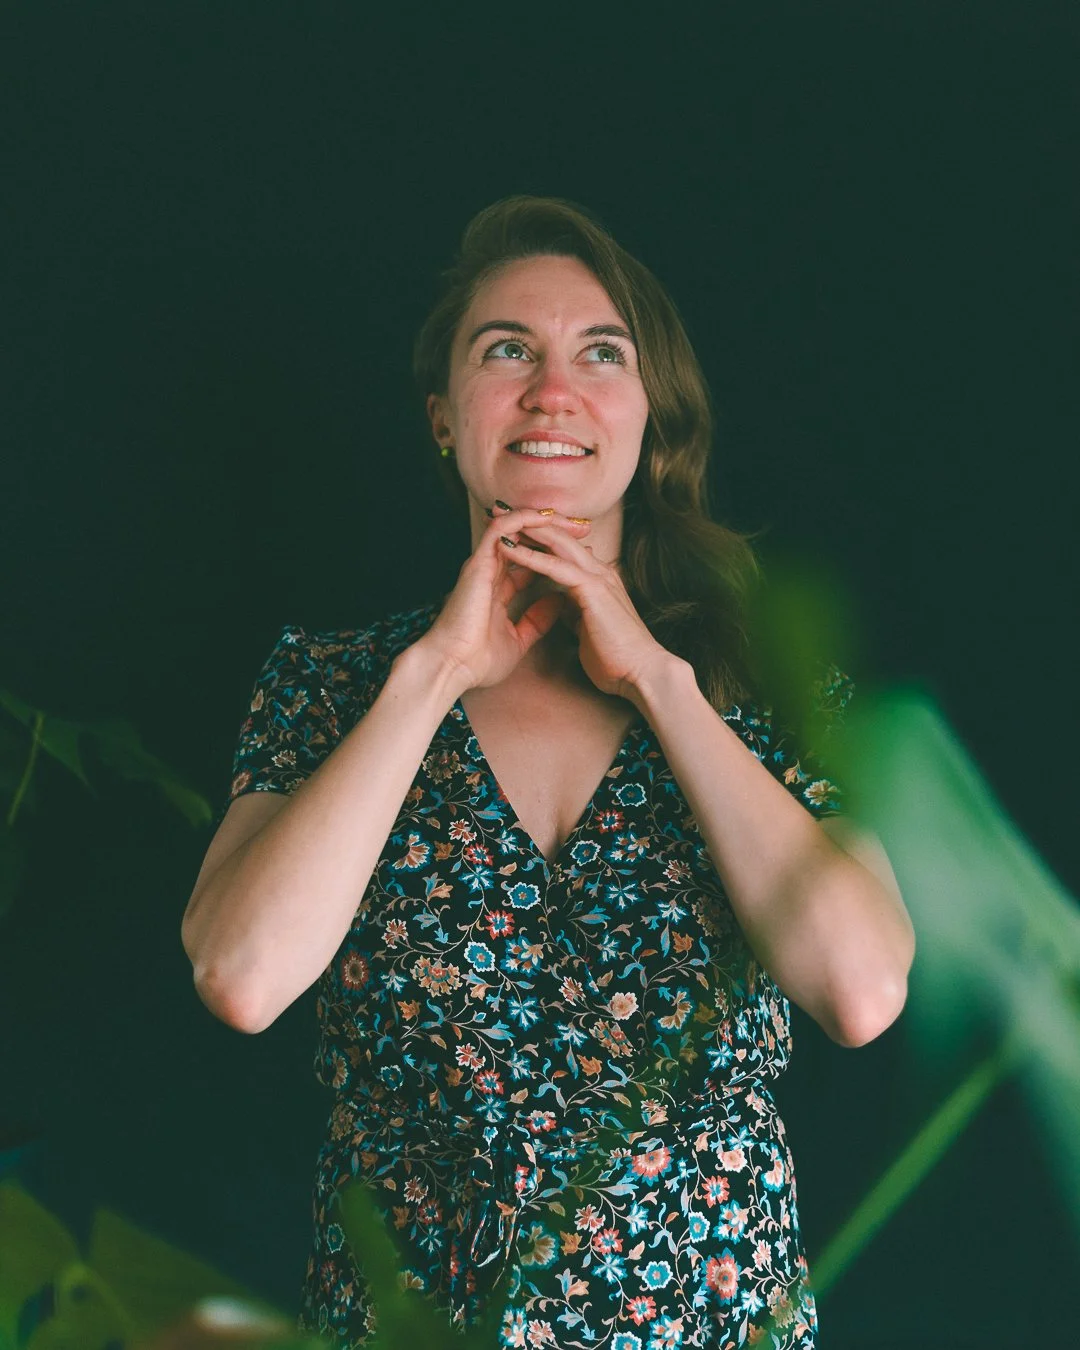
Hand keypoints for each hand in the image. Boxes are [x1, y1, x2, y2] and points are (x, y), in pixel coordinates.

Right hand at [414, 506, 593, 692]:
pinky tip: (548, 518)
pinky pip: (502, 529)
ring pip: (515, 526)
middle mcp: (490, 571)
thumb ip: (536, 620)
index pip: (529, 559)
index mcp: (498, 588)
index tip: (584, 550)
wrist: (453, 668)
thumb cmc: (478, 661)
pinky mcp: (479, 563)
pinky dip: (524, 520)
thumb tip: (557, 602)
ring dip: (545, 520)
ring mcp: (483, 565)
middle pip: (525, 538)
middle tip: (585, 527)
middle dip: (556, 530)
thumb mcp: (518, 639)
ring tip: (572, 520)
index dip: (554, 551)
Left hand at [491, 513, 676, 702]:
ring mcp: (598, 577)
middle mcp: (598, 571)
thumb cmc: (616, 659)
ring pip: (557, 544)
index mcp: (597, 580)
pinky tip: (508, 548)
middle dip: (527, 523)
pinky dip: (530, 556)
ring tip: (497, 519)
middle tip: (497, 509)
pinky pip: (556, 566)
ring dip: (525, 530)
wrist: (641, 674)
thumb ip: (576, 609)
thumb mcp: (588, 627)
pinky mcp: (593, 589)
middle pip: (558, 537)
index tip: (508, 530)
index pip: (562, 549)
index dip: (535, 537)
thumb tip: (562, 605)